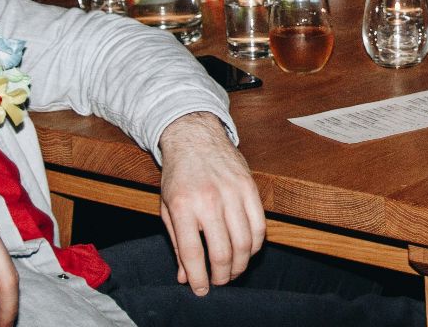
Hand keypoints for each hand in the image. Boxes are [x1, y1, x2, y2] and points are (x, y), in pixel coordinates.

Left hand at [157, 113, 266, 295]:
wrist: (195, 137)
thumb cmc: (179, 175)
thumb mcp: (168, 208)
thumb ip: (177, 244)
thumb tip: (184, 276)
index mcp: (183, 206)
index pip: (193, 253)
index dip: (198, 278)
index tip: (200, 289)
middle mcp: (209, 200)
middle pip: (223, 252)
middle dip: (222, 275)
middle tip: (219, 281)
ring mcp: (232, 193)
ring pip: (244, 243)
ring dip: (240, 264)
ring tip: (233, 270)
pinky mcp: (249, 187)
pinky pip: (259, 225)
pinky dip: (255, 245)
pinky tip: (246, 250)